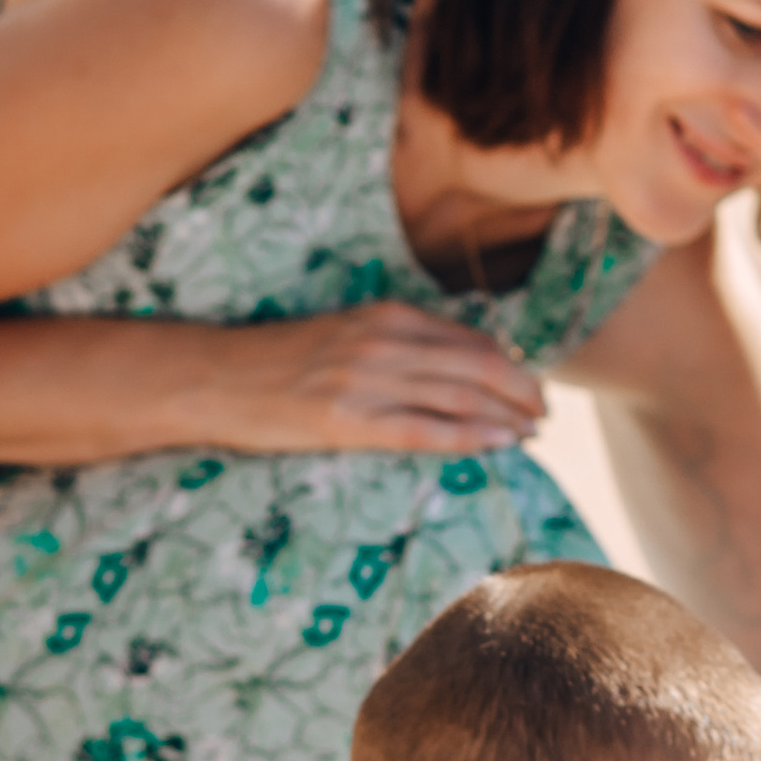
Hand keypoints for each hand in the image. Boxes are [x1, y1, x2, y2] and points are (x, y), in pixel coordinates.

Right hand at [207, 301, 544, 457]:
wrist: (215, 377)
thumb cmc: (276, 362)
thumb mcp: (343, 335)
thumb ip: (393, 346)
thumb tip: (443, 369)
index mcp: (386, 315)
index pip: (468, 337)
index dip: (508, 362)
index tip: (528, 384)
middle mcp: (385, 341)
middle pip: (479, 364)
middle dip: (522, 390)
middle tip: (545, 413)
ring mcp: (368, 380)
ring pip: (462, 395)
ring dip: (507, 415)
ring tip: (532, 433)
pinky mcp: (350, 421)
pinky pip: (426, 429)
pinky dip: (470, 436)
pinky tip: (500, 444)